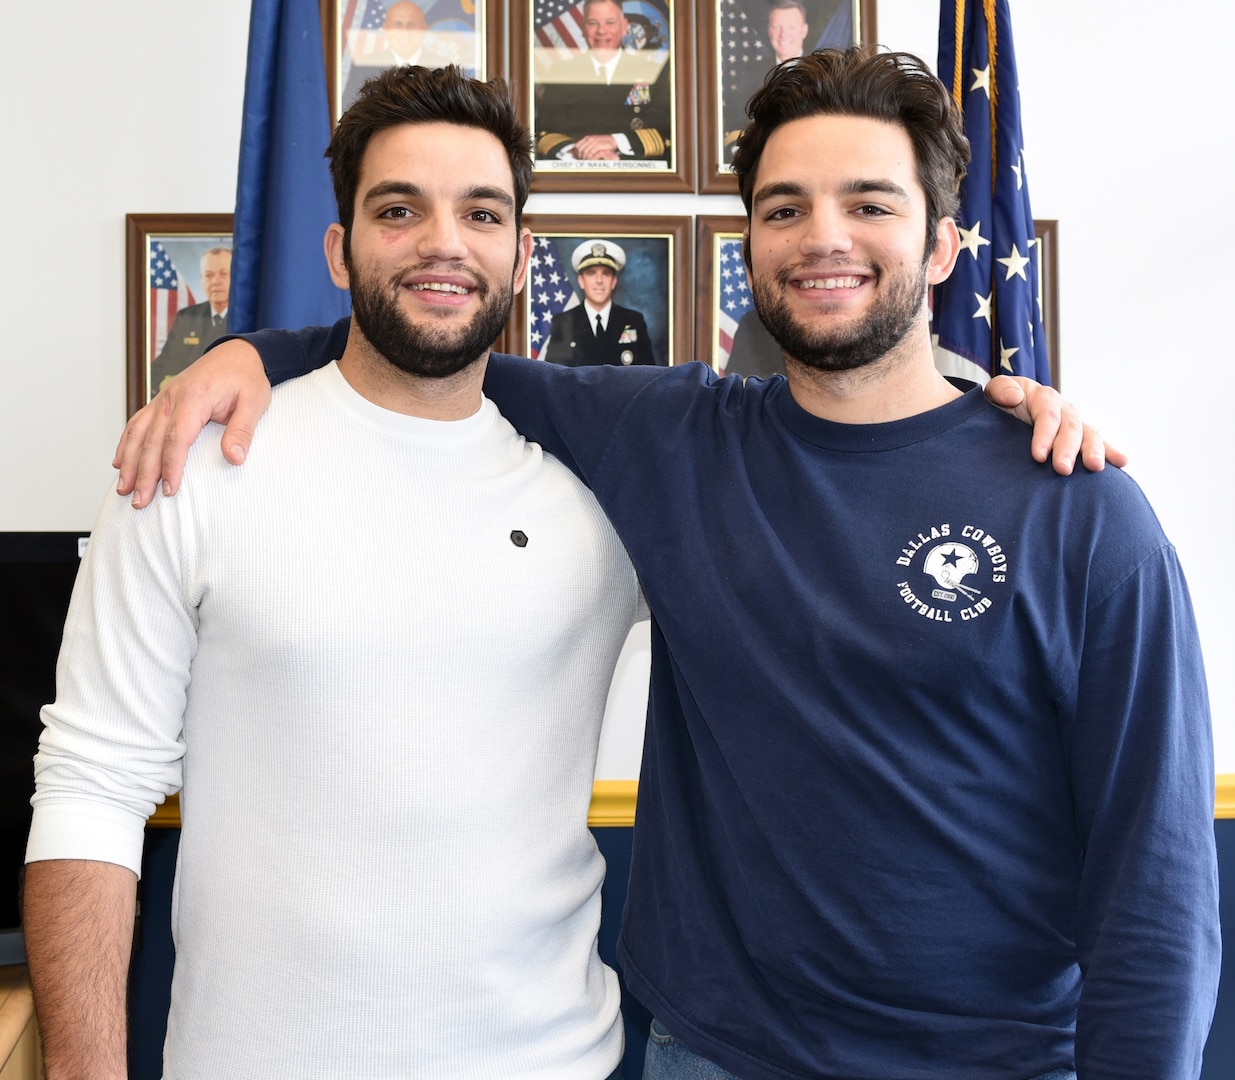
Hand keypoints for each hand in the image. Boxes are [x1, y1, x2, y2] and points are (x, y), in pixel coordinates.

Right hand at [113, 339, 270, 507]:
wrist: (237, 354)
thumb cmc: (246, 378)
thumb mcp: (254, 403)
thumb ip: (242, 430)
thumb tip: (234, 458)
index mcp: (194, 397)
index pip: (176, 438)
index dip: (170, 466)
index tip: (169, 490)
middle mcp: (172, 398)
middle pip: (151, 440)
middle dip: (143, 473)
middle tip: (139, 501)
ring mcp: (163, 399)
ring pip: (138, 433)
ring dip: (129, 462)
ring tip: (123, 488)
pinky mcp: (162, 402)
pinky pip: (138, 423)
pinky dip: (126, 443)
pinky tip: (119, 462)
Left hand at [572, 134, 620, 159]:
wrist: (613, 141)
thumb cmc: (603, 144)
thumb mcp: (593, 144)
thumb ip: (584, 147)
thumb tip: (571, 152)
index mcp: (587, 138)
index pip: (577, 146)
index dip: (576, 154)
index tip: (578, 159)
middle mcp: (589, 139)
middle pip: (580, 150)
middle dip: (580, 157)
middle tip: (583, 162)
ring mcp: (594, 141)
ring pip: (585, 152)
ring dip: (585, 159)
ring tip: (587, 163)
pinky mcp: (598, 145)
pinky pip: (591, 152)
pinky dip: (590, 158)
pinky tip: (591, 161)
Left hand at [984, 375, 1127, 474]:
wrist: (1005, 411)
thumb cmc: (1000, 404)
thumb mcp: (995, 392)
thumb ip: (1001, 390)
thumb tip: (1015, 397)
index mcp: (1044, 397)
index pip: (1048, 415)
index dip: (1044, 435)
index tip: (1038, 456)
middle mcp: (1064, 409)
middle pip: (1071, 427)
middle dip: (1068, 449)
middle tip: (1062, 469)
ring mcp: (1075, 423)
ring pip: (1089, 434)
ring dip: (1094, 451)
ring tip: (1095, 467)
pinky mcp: (1081, 437)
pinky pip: (1100, 442)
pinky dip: (1112, 451)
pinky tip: (1122, 461)